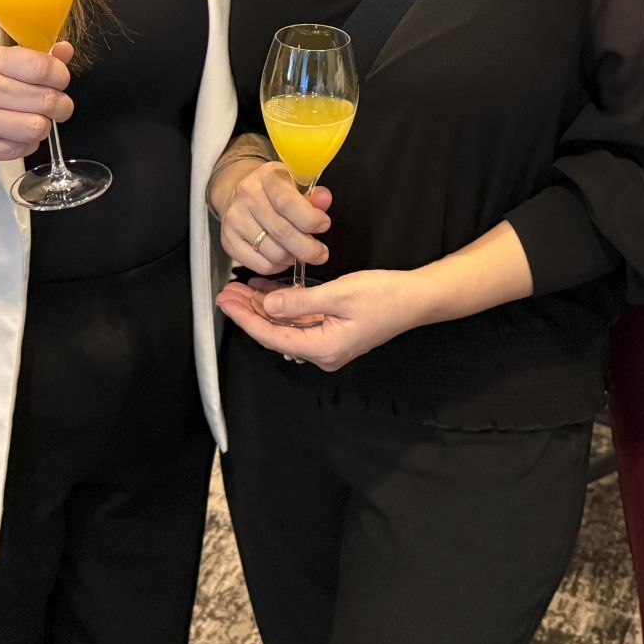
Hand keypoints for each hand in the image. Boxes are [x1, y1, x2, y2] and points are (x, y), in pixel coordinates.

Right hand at [0, 41, 73, 163]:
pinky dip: (27, 142)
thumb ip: (26, 57)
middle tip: (57, 102)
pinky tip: (18, 132)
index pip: (40, 67)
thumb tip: (66, 52)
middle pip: (46, 100)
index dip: (61, 74)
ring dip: (45, 125)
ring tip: (36, 118)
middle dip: (61, 103)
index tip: (59, 78)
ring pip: (37, 128)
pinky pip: (20, 150)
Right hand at [214, 157, 330, 276]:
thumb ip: (314, 195)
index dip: (310, 219)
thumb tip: (324, 200)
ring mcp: (234, 218)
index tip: (324, 225)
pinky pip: (260, 264)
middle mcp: (247, 195)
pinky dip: (277, 267)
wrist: (241, 196)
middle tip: (320, 253)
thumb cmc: (276, 192)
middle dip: (308, 248)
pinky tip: (283, 258)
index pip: (287, 201)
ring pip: (273, 252)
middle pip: (282, 231)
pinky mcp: (228, 240)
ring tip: (301, 253)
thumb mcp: (296, 185)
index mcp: (267, 176)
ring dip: (293, 258)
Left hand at [214, 268, 432, 371]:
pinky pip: (300, 322)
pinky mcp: (333, 334)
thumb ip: (300, 302)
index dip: (246, 319)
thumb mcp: (339, 294)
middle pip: (275, 334)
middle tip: (226, 293)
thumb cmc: (385, 296)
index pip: (272, 336)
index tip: (226, 302)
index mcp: (324, 349)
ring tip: (240, 290)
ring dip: (264, 308)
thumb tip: (268, 305)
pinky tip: (267, 291)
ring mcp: (328, 345)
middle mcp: (323, 354)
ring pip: (286, 327)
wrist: (417, 299)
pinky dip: (283, 306)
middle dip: (249, 312)